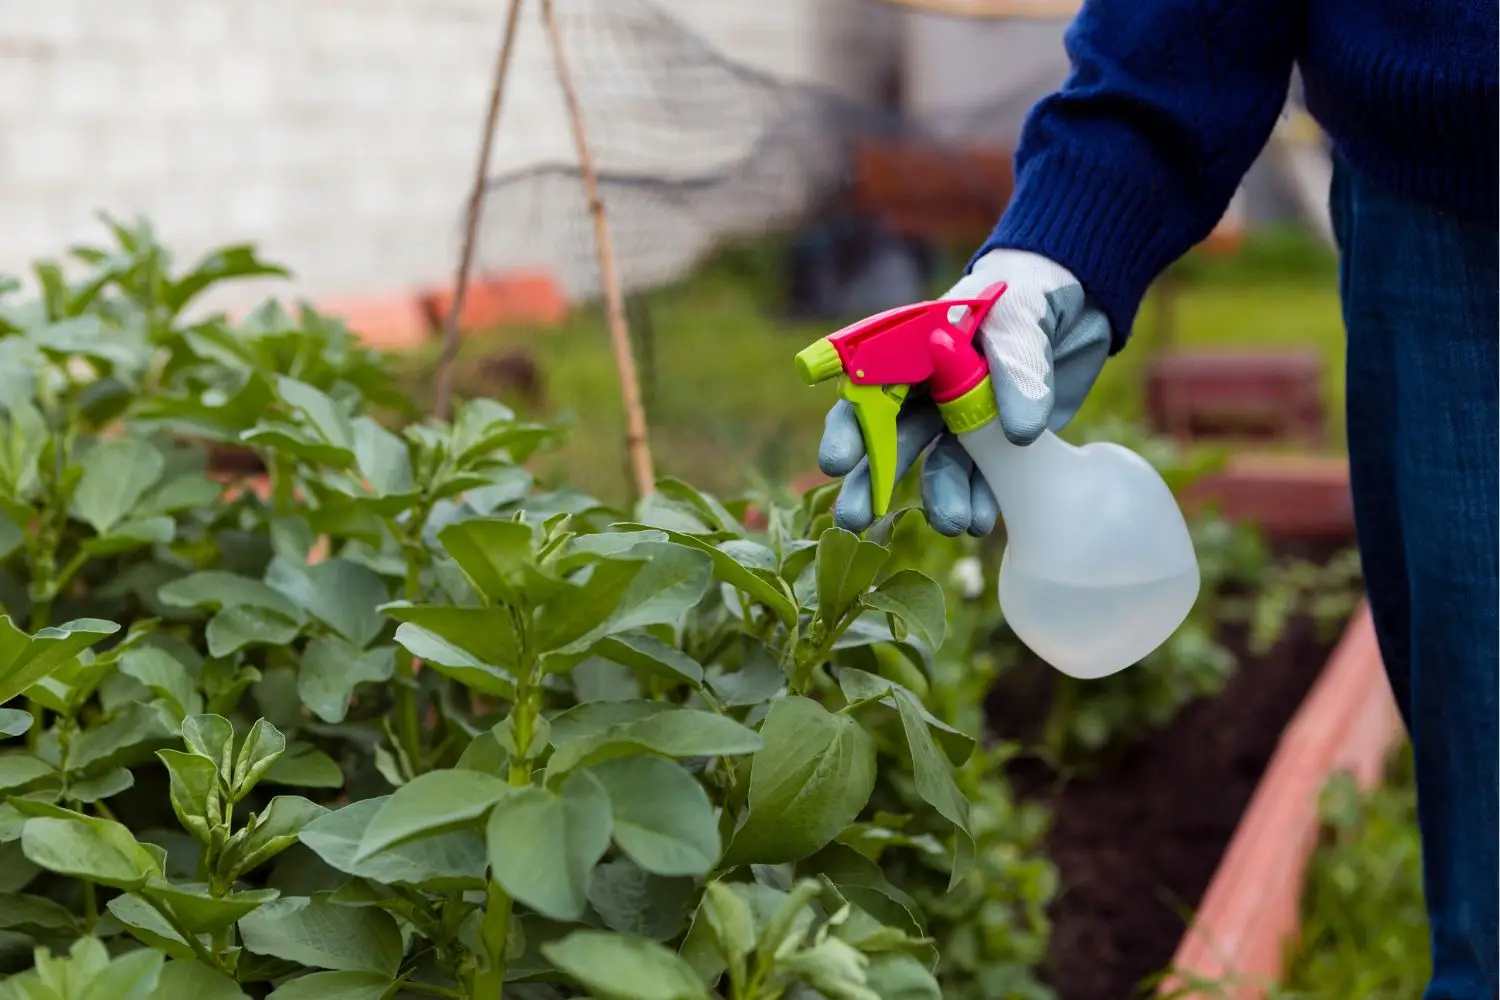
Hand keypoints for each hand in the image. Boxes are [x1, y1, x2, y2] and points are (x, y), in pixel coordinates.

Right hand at [818, 249, 1111, 535]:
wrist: (1083, 299)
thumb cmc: (1035, 291)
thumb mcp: (1024, 315)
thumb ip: (1017, 367)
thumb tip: (1018, 433)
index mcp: (915, 349)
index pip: (869, 389)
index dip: (850, 427)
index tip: (837, 462)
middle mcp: (930, 389)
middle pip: (891, 438)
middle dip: (872, 480)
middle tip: (854, 519)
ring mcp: (964, 418)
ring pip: (939, 464)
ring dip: (939, 497)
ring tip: (953, 524)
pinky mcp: (1000, 442)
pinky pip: (983, 477)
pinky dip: (981, 500)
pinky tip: (982, 520)